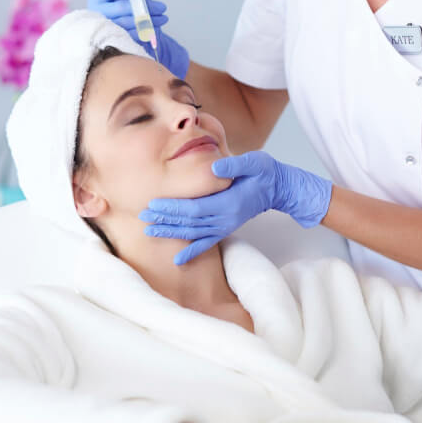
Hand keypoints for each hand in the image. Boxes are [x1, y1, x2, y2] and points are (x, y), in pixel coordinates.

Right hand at [87, 0, 189, 77]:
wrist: (134, 33)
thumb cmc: (131, 7)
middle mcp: (99, 15)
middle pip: (122, 8)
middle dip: (145, 6)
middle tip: (162, 7)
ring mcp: (106, 30)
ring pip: (129, 23)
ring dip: (150, 19)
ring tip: (163, 17)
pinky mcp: (115, 43)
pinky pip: (132, 36)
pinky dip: (147, 31)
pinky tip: (156, 27)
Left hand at [140, 151, 332, 264]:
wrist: (278, 188)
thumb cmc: (264, 172)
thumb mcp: (254, 162)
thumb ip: (234, 165)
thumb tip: (214, 166)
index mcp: (229, 202)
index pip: (195, 208)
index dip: (174, 208)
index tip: (154, 204)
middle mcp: (226, 218)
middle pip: (190, 222)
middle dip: (165, 220)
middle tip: (143, 217)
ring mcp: (226, 225)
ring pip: (194, 234)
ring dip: (172, 232)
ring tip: (150, 231)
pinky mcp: (226, 228)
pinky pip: (206, 243)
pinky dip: (192, 252)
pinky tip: (178, 260)